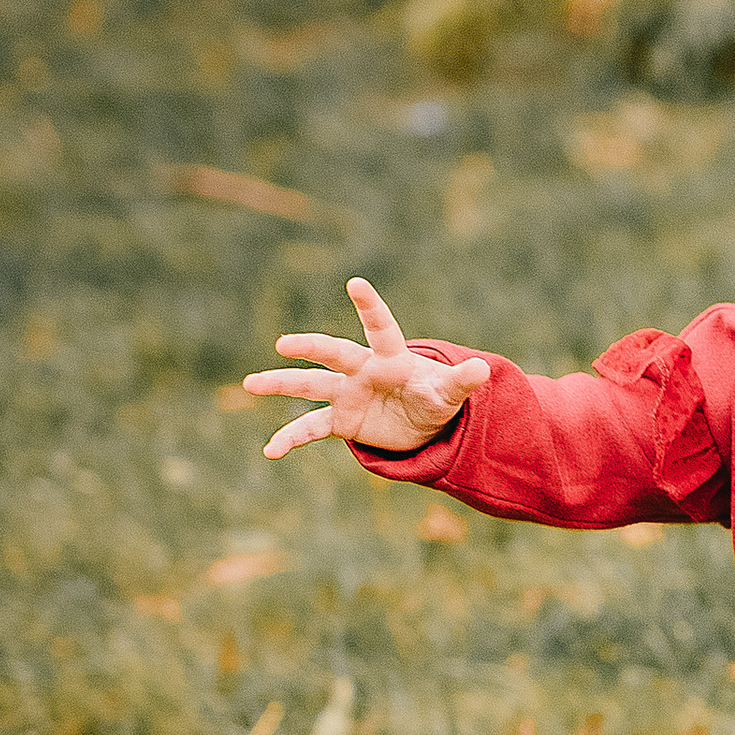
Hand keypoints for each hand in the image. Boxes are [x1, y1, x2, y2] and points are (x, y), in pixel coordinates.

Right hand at [243, 277, 490, 459]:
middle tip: (284, 344)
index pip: (380, 328)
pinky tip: (270, 451)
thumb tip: (483, 370)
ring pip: (310, 386)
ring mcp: (347, 394)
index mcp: (391, 358)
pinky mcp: (340, 420)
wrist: (421, 423)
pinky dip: (290, 439)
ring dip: (281, 384)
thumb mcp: (449, 394)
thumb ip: (461, 382)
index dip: (370, 307)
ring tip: (250, 384)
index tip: (357, 283)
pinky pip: (310, 428)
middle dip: (310, 348)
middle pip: (333, 353)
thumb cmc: (435, 398)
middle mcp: (362, 370)